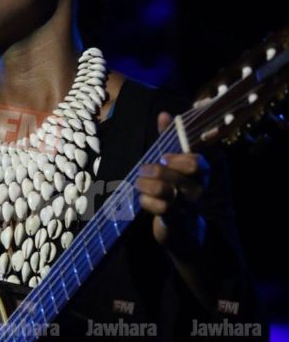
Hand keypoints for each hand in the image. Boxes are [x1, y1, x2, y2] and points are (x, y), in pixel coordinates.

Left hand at [135, 111, 209, 256]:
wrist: (181, 227)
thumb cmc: (176, 186)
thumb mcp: (173, 161)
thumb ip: (169, 138)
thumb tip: (164, 114)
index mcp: (201, 171)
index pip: (197, 161)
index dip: (178, 158)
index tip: (163, 156)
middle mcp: (198, 188)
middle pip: (181, 175)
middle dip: (158, 170)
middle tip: (144, 168)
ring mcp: (188, 206)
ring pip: (167, 191)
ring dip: (146, 185)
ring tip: (139, 182)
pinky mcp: (176, 220)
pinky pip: (159, 209)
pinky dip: (145, 202)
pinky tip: (142, 199)